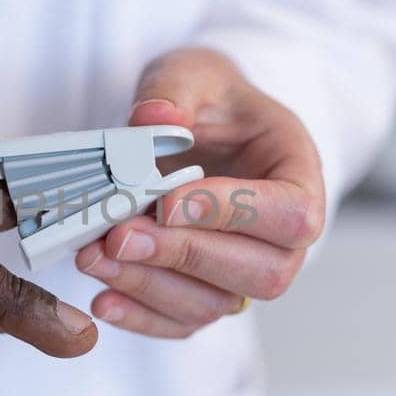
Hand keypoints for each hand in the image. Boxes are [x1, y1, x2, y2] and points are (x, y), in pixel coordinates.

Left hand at [74, 47, 325, 336]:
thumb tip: (154, 119)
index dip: (233, 214)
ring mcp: (246, 271)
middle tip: (121, 234)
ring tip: (96, 257)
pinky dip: (142, 317)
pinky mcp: (206, 292)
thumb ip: (176, 90)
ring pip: (216, 304)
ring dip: (151, 286)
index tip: (169, 201)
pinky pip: (183, 322)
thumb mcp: (195, 73)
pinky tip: (103, 299)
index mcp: (299, 174)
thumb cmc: (209, 99)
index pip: (291, 214)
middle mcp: (284, 236)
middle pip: (261, 272)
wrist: (197, 125)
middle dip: (184, 256)